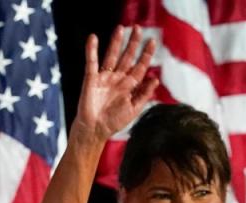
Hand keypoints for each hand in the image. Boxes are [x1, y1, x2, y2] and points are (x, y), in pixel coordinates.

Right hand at [74, 25, 157, 142]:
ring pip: (111, 57)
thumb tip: (155, 78)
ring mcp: (104, 79)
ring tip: (120, 29)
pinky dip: (92, 51)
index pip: (140, 67)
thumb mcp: (134, 110)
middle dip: (133, 44)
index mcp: (129, 86)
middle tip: (138, 28)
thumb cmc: (113, 123)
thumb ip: (144, 94)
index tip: (152, 41)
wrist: (94, 131)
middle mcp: (117, 79)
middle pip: (127, 58)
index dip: (146, 55)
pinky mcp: (91, 80)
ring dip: (115, 43)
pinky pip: (92, 63)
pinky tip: (93, 39)